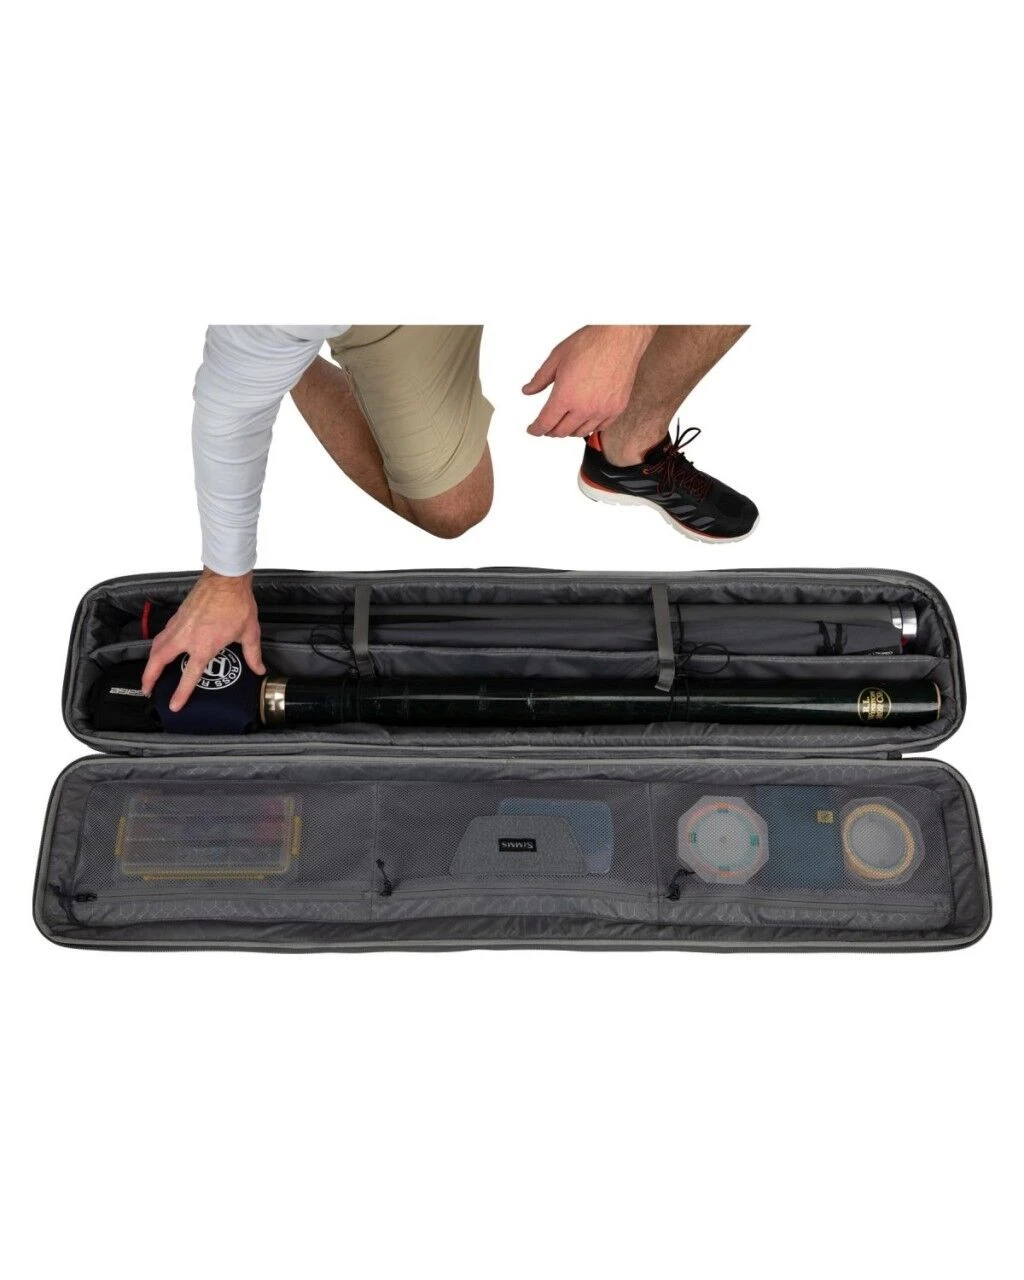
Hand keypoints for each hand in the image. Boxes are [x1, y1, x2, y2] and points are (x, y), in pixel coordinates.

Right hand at [140, 568, 263, 710]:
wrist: (226, 579)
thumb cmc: (237, 604)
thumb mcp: (249, 633)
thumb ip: (252, 655)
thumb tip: (259, 669)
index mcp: (203, 645)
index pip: (189, 675)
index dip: (181, 693)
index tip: (173, 705)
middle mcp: (186, 637)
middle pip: (159, 661)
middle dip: (149, 678)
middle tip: (147, 690)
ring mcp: (179, 625)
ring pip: (156, 647)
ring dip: (150, 663)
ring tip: (148, 675)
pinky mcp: (177, 616)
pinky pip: (162, 635)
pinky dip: (157, 646)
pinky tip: (159, 650)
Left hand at [523, 325, 656, 437]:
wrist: (619, 337)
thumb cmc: (590, 343)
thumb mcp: (557, 358)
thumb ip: (540, 378)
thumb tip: (528, 391)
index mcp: (566, 396)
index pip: (545, 423)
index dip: (535, 430)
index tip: (533, 430)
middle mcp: (584, 408)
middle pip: (561, 432)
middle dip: (550, 431)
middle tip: (547, 425)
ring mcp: (602, 410)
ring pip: (580, 433)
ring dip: (569, 431)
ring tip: (564, 422)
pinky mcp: (617, 408)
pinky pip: (600, 428)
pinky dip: (588, 427)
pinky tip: (584, 420)